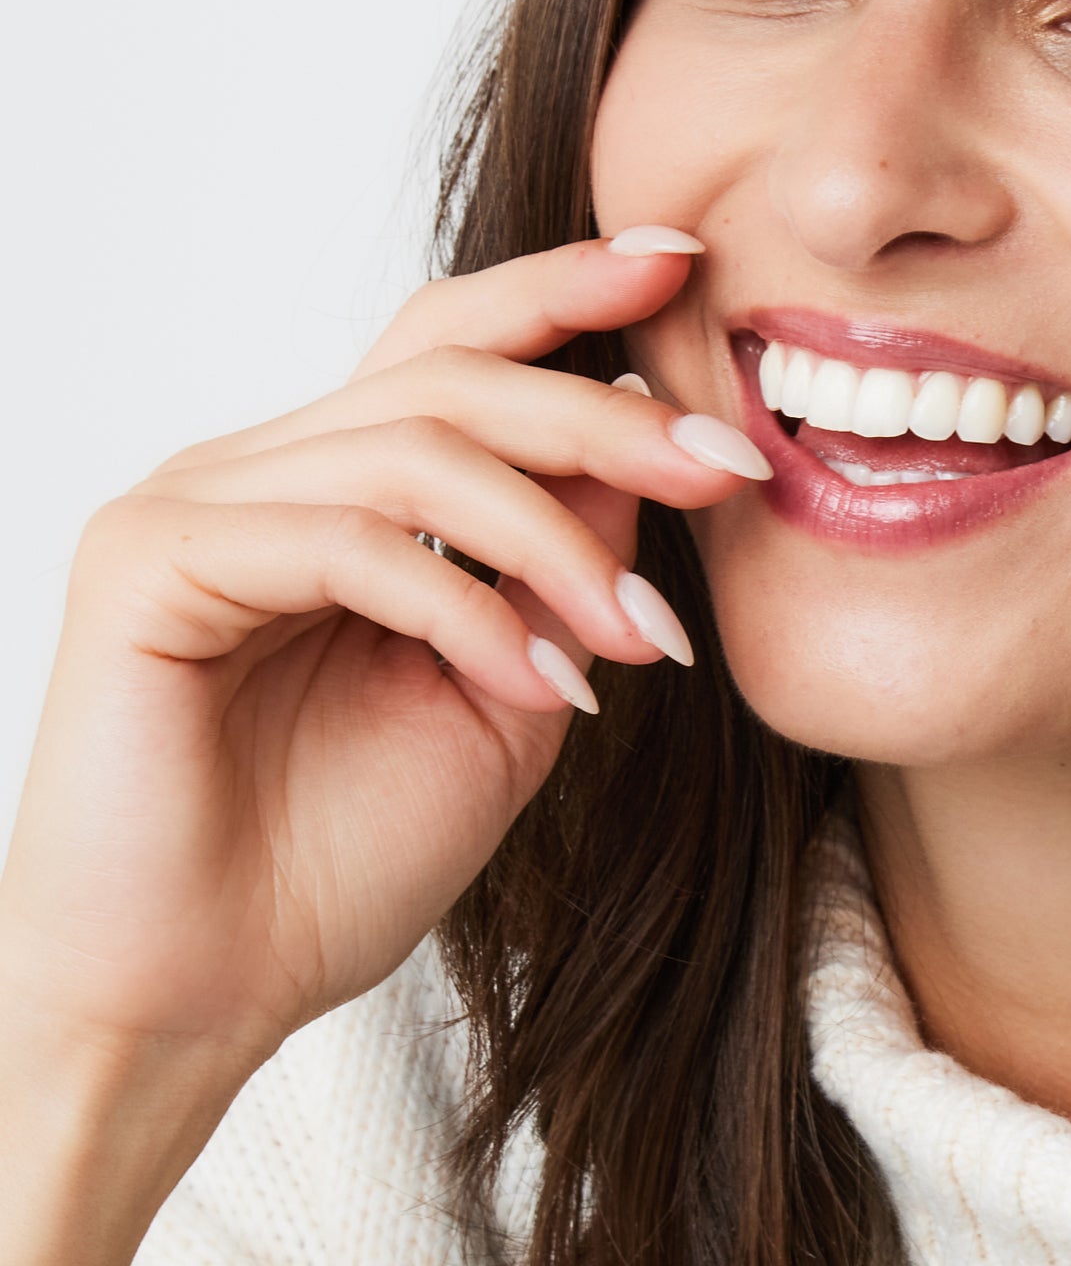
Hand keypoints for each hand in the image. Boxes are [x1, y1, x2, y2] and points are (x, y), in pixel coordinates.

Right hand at [0, 231, 765, 1101]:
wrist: (195, 999)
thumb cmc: (330, 864)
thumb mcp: (506, 698)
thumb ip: (566, 568)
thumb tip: (651, 435)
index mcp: (332, 488)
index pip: (453, 345)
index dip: (567, 291)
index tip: (691, 266)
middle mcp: (255, 471)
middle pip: (449, 376)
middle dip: (606, 417)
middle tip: (730, 470)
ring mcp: (190, 504)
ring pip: (410, 449)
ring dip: (555, 539)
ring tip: (639, 633)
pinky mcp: (145, 561)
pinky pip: (343, 540)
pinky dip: (463, 606)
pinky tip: (535, 682)